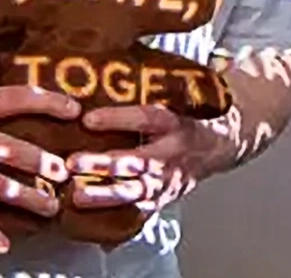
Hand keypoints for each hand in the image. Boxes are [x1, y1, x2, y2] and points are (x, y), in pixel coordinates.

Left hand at [65, 105, 226, 213]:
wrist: (217, 149)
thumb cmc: (182, 121)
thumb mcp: (172, 101)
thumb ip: (144, 94)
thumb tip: (115, 68)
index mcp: (173, 124)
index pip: (146, 119)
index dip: (118, 119)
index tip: (87, 119)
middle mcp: (171, 153)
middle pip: (137, 160)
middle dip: (104, 164)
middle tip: (72, 163)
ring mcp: (167, 180)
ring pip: (136, 191)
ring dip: (105, 195)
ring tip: (76, 196)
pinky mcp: (163, 200)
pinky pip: (140, 213)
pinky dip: (117, 219)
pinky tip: (92, 221)